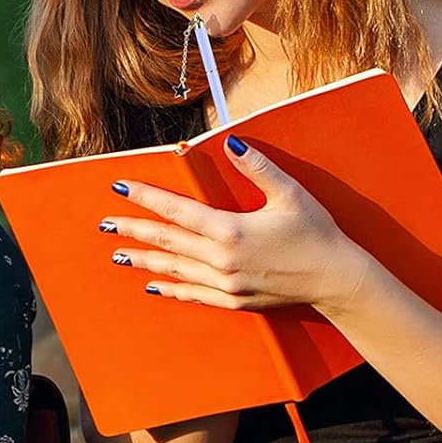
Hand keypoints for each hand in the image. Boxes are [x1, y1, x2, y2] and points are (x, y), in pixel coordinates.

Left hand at [104, 139, 371, 313]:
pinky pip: (193, 293)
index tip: (120, 188)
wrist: (337, 280)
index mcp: (231, 230)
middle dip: (133, 230)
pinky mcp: (233, 300)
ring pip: (174, 269)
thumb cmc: (317, 234)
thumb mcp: (290, 194)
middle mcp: (222, 260)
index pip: (177, 210)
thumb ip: (258, 167)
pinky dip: (171, 288)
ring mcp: (225, 284)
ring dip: (144, 259)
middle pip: (167, 241)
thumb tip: (231, 142)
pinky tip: (154, 285)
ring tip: (118, 253)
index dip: (146, 198)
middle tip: (105, 224)